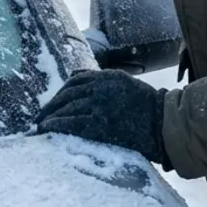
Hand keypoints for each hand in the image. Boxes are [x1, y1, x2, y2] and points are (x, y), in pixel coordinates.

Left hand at [35, 70, 168, 166]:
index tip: (53, 103)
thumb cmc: (150, 110)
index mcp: (108, 77)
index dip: (61, 93)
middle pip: (67, 94)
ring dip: (50, 117)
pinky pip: (71, 123)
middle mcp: (102, 86)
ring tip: (40, 126)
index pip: (76, 80)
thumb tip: (75, 77)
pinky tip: (47, 129)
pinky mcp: (99, 123)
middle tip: (39, 117)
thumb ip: (104, 82)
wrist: (166, 125)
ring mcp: (100, 104)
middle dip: (51, 106)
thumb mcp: (127, 85)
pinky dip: (56, 126)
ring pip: (67, 108)